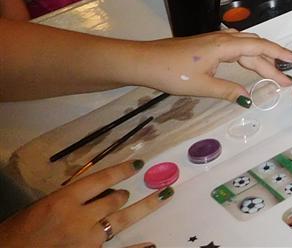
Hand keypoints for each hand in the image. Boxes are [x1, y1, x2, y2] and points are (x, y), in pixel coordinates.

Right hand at [0, 159, 170, 246]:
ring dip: (140, 208)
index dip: (122, 170)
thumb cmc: (18, 232)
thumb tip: (98, 194)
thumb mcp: (42, 207)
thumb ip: (69, 200)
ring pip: (119, 220)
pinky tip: (152, 244)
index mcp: (64, 200)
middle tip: (127, 192)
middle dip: (123, 195)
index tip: (138, 163)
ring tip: (161, 196)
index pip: (101, 179)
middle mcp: (79, 218)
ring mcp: (86, 240)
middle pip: (114, 199)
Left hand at [134, 32, 291, 101]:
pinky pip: (237, 46)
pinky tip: (249, 60)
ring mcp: (216, 40)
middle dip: (273, 61)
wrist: (145, 61)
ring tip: (274, 70)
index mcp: (225, 46)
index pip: (259, 48)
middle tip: (287, 78)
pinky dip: (249, 54)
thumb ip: (227, 91)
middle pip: (255, 48)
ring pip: (246, 45)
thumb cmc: (171, 72)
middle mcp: (224, 39)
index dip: (279, 55)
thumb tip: (249, 98)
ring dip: (262, 57)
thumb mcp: (201, 86)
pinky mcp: (208, 44)